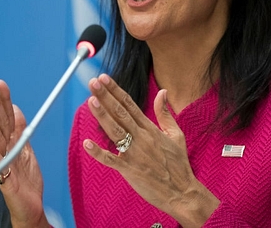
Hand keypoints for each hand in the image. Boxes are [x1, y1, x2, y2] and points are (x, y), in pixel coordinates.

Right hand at [0, 80, 48, 227]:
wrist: (30, 209)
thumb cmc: (27, 183)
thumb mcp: (28, 151)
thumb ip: (22, 132)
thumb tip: (17, 110)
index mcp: (13, 142)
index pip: (8, 116)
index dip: (5, 100)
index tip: (1, 84)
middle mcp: (6, 149)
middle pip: (0, 122)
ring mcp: (4, 161)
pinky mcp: (5, 176)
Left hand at [82, 74, 219, 227]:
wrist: (183, 193)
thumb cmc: (178, 165)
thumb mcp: (176, 135)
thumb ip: (165, 113)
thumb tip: (162, 91)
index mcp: (151, 129)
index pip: (130, 104)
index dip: (116, 90)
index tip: (104, 78)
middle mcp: (142, 138)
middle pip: (120, 113)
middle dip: (105, 96)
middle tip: (93, 82)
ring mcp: (135, 154)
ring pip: (115, 131)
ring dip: (102, 116)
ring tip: (91, 101)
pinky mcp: (130, 170)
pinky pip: (111, 160)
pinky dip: (99, 153)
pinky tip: (87, 143)